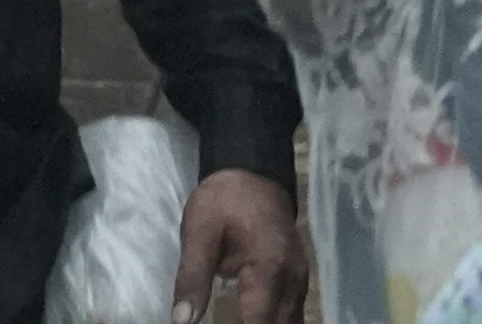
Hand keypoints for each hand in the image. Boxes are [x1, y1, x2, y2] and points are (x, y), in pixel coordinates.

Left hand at [171, 168, 302, 323]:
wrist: (254, 174)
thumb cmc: (224, 200)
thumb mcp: (199, 231)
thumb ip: (192, 277)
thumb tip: (181, 321)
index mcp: (269, 268)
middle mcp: (292, 280)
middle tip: (225, 321)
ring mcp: (300, 282)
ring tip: (236, 319)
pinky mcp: (298, 282)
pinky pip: (292, 315)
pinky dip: (274, 323)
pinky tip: (253, 320)